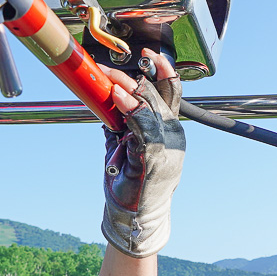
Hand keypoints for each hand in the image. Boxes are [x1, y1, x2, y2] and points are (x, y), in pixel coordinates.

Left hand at [97, 50, 184, 257]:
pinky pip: (145, 129)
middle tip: (111, 69)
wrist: (135, 219)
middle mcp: (172, 135)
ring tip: (113, 81)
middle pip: (160, 95)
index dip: (162, 71)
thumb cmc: (130, 185)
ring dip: (131, 91)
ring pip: (153, 108)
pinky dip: (132, 111)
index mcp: (168, 130)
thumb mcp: (124, 146)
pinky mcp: (155, 159)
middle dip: (136, 78)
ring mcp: (167, 147)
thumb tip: (103, 99)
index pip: (170, 92)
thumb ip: (121, 123)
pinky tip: (119, 100)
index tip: (148, 56)